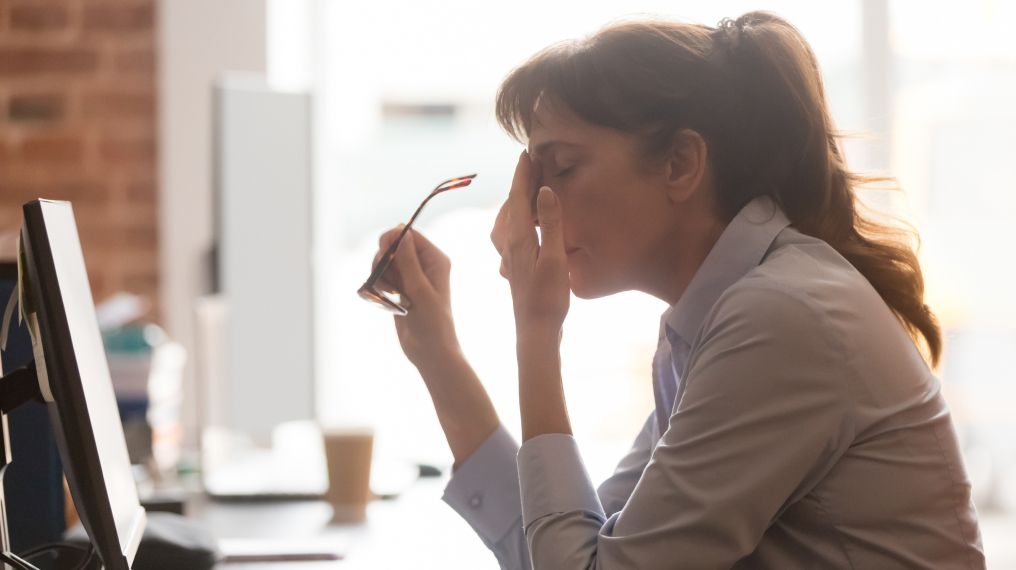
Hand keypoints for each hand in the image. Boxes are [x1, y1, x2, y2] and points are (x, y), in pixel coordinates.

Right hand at [371, 226, 459, 367]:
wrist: (430, 352)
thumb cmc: (432, 323)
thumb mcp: (420, 290)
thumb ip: (409, 261)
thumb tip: (402, 232)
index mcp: (435, 260)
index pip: (410, 235)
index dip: (393, 238)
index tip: (383, 254)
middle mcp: (423, 265)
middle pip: (393, 245)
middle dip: (384, 259)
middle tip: (383, 277)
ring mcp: (410, 277)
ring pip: (385, 262)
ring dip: (380, 274)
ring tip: (389, 293)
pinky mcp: (399, 289)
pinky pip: (382, 277)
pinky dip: (378, 285)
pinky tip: (385, 299)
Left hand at [491, 151, 569, 335]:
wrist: (535, 330)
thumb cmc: (548, 298)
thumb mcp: (555, 259)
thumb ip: (551, 224)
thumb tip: (545, 190)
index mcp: (518, 237)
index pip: (518, 196)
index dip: (523, 173)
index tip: (527, 152)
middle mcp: (509, 243)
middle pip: (512, 204)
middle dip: (521, 181)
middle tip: (532, 162)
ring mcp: (510, 254)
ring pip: (508, 217)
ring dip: (518, 199)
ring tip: (529, 185)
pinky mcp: (514, 264)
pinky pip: (510, 231)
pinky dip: (518, 217)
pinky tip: (525, 222)